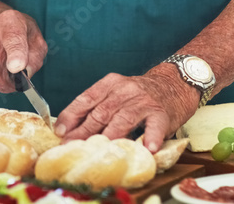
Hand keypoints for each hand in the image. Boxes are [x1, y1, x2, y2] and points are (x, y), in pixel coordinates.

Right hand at [0, 9, 46, 92]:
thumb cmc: (19, 33)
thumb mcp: (36, 40)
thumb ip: (35, 57)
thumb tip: (24, 74)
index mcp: (12, 22)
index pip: (13, 39)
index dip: (15, 55)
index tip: (17, 68)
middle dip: (7, 82)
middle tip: (15, 84)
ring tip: (5, 71)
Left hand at [54, 67, 198, 151]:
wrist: (173, 84)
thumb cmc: (137, 95)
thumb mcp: (115, 93)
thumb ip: (97, 107)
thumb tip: (70, 129)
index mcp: (109, 84)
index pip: (86, 98)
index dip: (72, 115)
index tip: (60, 131)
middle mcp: (125, 89)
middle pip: (101, 112)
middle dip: (84, 131)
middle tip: (72, 147)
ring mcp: (143, 101)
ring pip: (123, 119)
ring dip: (111, 136)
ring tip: (101, 150)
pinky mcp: (161, 112)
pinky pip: (154, 126)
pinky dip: (150, 137)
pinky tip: (146, 148)